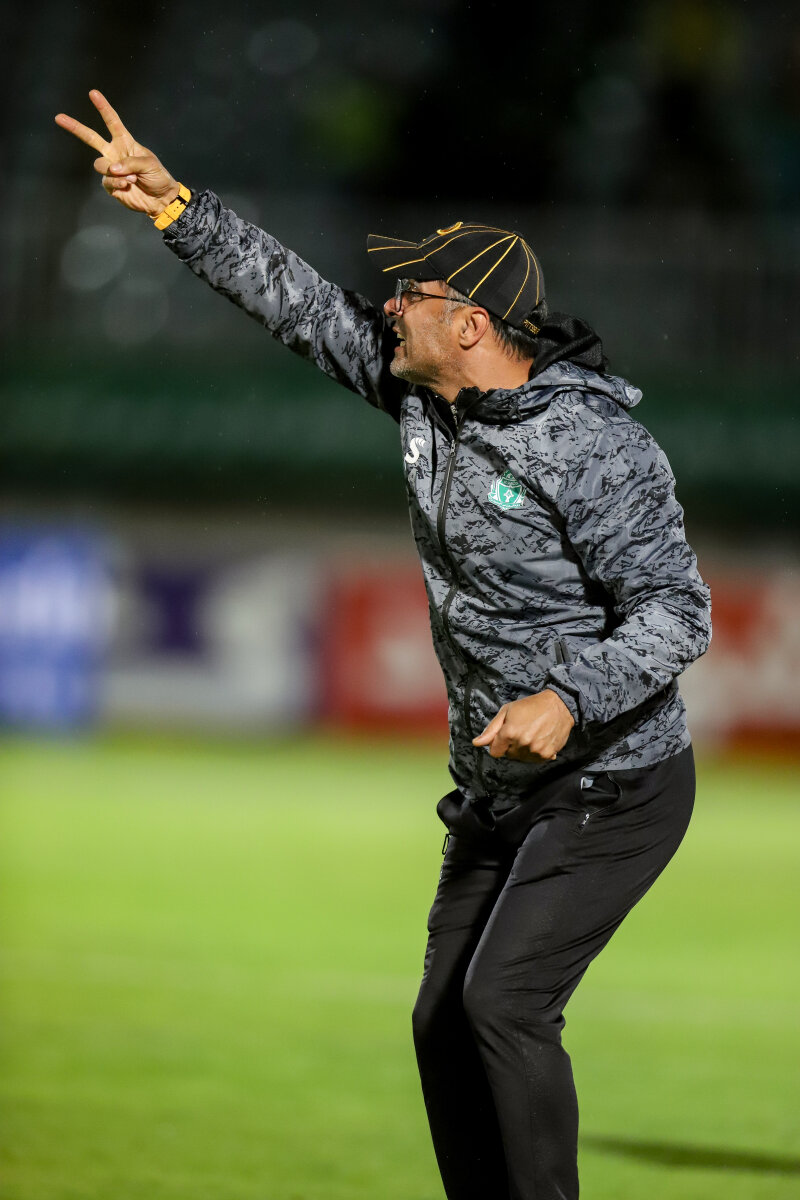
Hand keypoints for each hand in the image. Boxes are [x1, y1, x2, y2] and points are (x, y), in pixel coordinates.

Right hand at [55, 89, 179, 217]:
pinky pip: (106, 181)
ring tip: (132, 178)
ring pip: (99, 165)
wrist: (160, 199)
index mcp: (125, 142)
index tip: (93, 93)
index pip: (111, 122)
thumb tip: (112, 168)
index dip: (103, 107)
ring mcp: (111, 169)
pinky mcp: (110, 184)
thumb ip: (130, 162)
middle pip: (91, 138)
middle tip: (58, 117)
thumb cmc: (157, 177)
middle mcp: (114, 153)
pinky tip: (128, 185)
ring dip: (115, 172)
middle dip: (75, 128)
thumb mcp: (149, 164)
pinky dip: (117, 182)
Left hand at [472, 690, 574, 761]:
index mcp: (509, 732)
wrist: (559, 705)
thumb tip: (476, 743)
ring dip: (523, 750)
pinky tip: (539, 739)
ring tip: (531, 734)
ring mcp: (535, 750)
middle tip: (521, 730)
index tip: (504, 736)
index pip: (495, 751)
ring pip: (521, 759)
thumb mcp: (507, 711)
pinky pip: (534, 760)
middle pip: (508, 755)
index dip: (498, 744)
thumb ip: (491, 729)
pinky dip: (535, 753)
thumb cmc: (532, 705)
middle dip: (511, 745)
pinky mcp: (546, 754)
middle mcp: (522, 743)